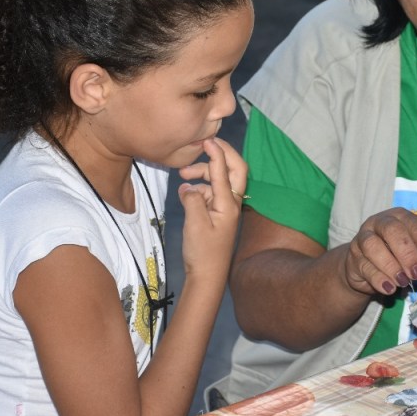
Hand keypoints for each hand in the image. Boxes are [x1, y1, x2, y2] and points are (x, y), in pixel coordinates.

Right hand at [176, 138, 246, 276]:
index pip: (224, 171)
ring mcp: (225, 208)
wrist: (207, 275)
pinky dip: (199, 188)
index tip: (207, 139)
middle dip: (220, 155)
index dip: (216, 153)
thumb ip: (193, 199)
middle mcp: (231, 202)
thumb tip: (188, 187)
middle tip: (204, 147)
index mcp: (228, 203)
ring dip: (203, 174)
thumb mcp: (195, 222)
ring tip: (183, 176)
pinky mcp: (218, 214)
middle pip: (233, 170)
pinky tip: (185, 193)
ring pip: (218, 180)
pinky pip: (210, 192)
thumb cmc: (203, 252)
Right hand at [343, 208, 416, 296]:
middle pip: (392, 230)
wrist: (366, 268)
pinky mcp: (353, 257)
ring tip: (403, 282)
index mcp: (401, 217)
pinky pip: (364, 266)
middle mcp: (380, 222)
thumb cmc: (397, 257)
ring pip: (373, 246)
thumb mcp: (415, 256)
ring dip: (391, 266)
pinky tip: (390, 288)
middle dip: (408, 253)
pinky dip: (379, 278)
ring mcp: (363, 238)